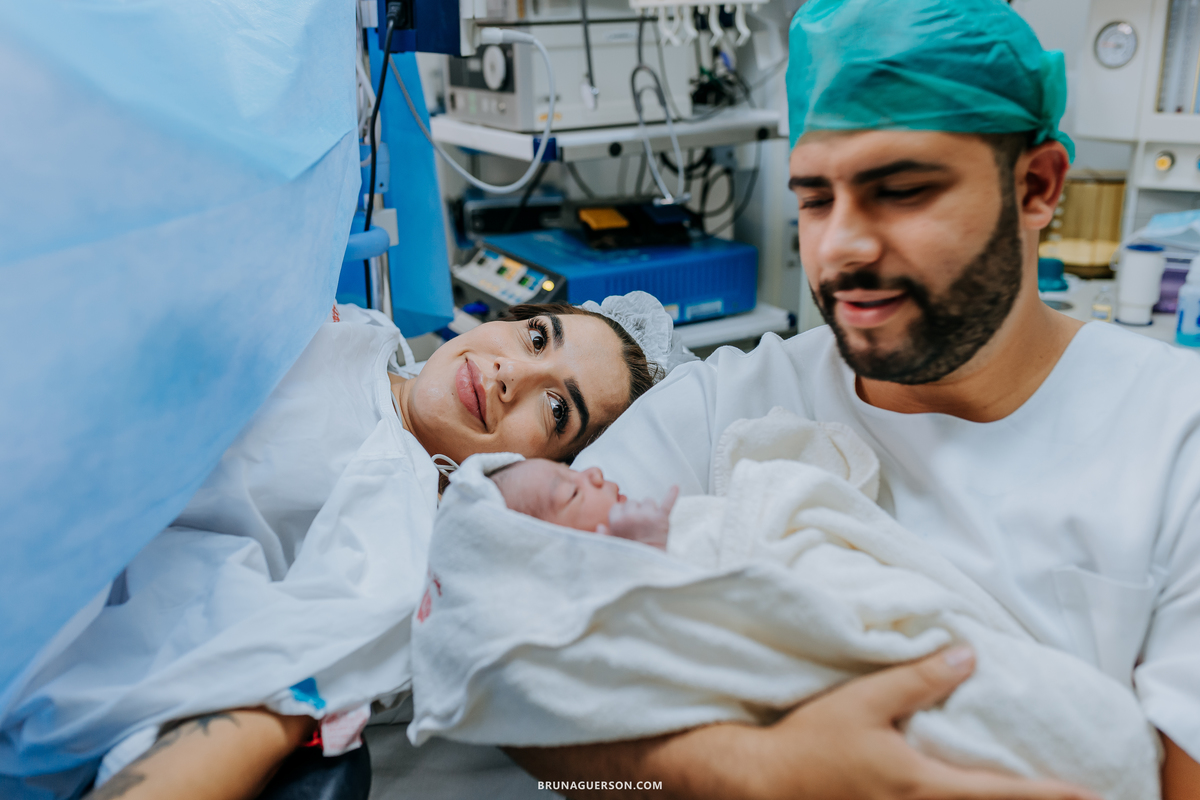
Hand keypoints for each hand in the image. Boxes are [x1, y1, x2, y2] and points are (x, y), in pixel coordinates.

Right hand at [599, 486, 678, 549]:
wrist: (647, 567)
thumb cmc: (628, 557)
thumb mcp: (611, 547)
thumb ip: (603, 536)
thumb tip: (599, 527)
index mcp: (617, 520)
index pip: (619, 506)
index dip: (623, 515)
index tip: (627, 525)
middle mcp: (631, 515)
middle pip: (634, 502)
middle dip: (637, 511)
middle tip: (639, 527)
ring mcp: (647, 515)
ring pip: (649, 501)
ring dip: (650, 509)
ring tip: (650, 524)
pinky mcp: (662, 519)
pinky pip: (668, 502)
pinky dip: (672, 494)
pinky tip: (675, 487)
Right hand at [741, 646, 1100, 799]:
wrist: (762, 782)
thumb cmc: (810, 741)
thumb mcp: (861, 701)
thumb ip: (917, 679)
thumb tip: (968, 655)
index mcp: (921, 786)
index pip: (1000, 793)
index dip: (1048, 795)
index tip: (1089, 794)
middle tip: (1075, 798)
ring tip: (1021, 796)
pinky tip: (965, 798)